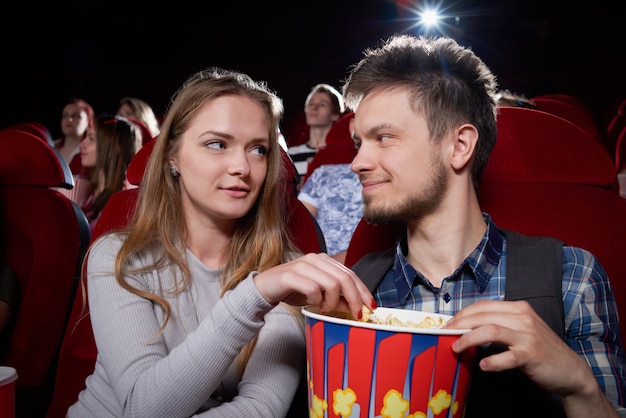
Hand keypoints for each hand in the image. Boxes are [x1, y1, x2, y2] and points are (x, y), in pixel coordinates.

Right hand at [253, 253, 374, 319]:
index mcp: (324, 260)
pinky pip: (312, 289)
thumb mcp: (318, 296)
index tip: (371, 306)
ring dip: (331, 302)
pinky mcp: (290, 275)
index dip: (363, 290)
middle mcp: (315, 259)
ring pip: (331, 283)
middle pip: (344, 278)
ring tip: (324, 309)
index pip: (350, 273)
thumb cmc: (292, 290)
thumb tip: (356, 307)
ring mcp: (303, 265)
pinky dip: (316, 300)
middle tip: (355, 314)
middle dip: (353, 299)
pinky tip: (311, 305)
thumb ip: (335, 298)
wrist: (264, 288)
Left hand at [446, 300, 617, 416]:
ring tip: (456, 348)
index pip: (483, 306)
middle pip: (483, 316)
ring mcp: (528, 336)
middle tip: (445, 335)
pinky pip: (508, 356)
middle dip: (459, 325)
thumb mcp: (520, 330)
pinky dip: (493, 361)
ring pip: (491, 330)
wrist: (570, 370)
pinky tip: (483, 365)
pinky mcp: (532, 355)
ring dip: (469, 339)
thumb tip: (466, 327)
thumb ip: (499, 324)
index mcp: (519, 308)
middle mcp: (523, 318)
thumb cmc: (540, 350)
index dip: (463, 314)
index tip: (448, 324)